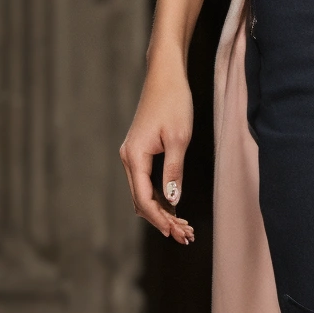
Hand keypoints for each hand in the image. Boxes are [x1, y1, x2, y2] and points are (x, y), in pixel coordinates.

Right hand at [120, 63, 195, 242]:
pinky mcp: (140, 151)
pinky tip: (174, 209)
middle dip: (162, 220)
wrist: (165, 76)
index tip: (176, 233)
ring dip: (161, 211)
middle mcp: (128, 158)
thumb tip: (171, 201)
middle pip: (141, 200)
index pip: (143, 198)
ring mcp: (132, 155)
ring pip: (143, 193)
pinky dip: (159, 197)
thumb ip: (174, 171)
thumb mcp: (180, 138)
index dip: (159, 219)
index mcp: (134, 156)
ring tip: (183, 227)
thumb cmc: (174, 102)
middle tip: (185, 236)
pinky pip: (145, 182)